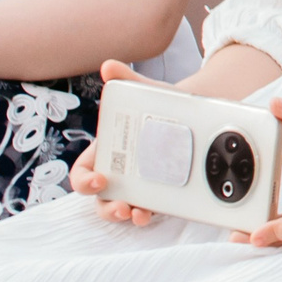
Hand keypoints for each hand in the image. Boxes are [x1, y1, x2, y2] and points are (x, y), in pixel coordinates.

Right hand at [71, 60, 163, 225]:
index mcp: (107, 150)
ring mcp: (138, 185)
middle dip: (106, 207)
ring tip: (137, 214)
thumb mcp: (148, 92)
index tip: (99, 180)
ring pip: (120, 207)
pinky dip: (145, 214)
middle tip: (122, 207)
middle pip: (99, 198)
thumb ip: (128, 81)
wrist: (198, 111)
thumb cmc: (164, 103)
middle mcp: (118, 171)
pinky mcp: (158, 192)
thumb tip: (109, 67)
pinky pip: (146, 209)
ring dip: (124, 215)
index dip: (83, 180)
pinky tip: (152, 213)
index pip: (83, 171)